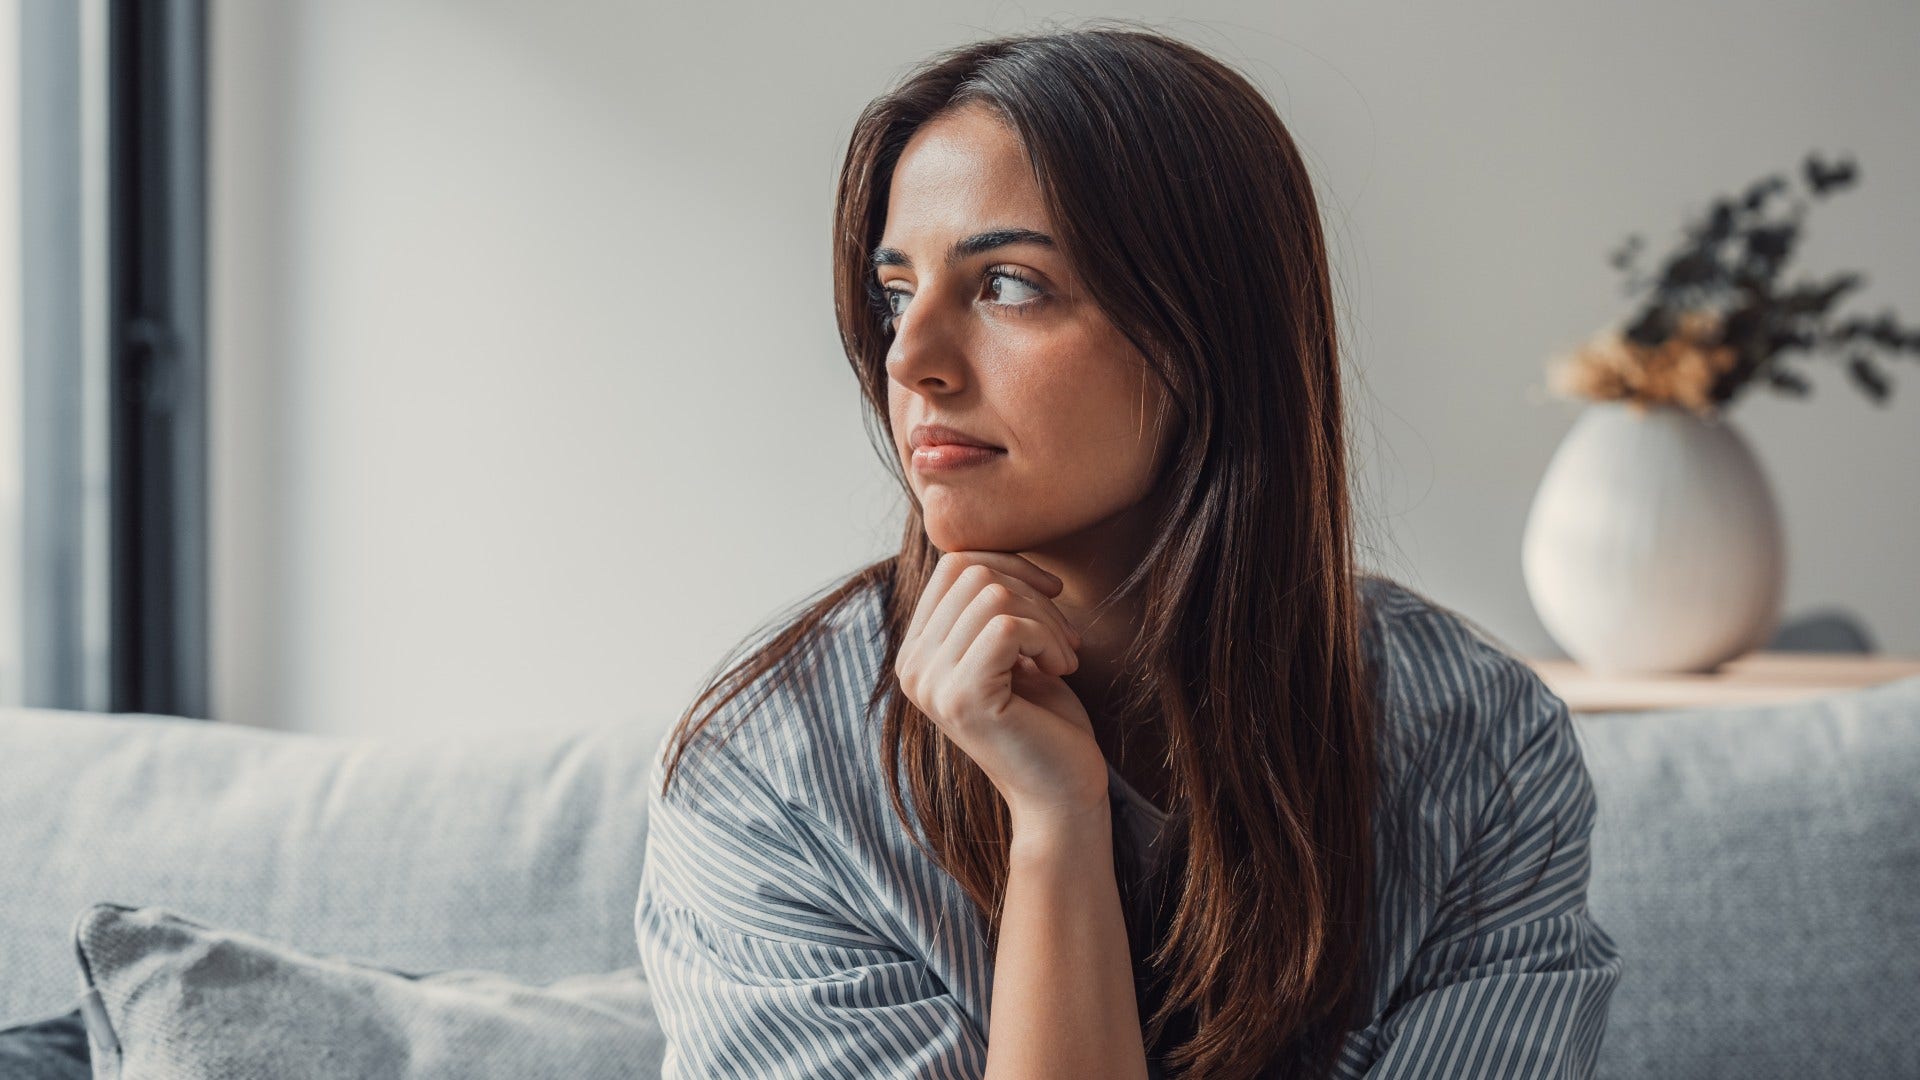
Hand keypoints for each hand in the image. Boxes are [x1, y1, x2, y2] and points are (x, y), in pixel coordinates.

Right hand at [895, 552, 1110, 829]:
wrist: (1062, 794)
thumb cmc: (1047, 721)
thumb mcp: (1012, 650)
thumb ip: (991, 604)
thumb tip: (993, 549)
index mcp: (917, 652)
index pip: (954, 565)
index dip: (1011, 566)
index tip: (1051, 597)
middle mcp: (912, 668)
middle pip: (972, 573)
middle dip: (1033, 594)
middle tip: (1064, 639)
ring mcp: (931, 684)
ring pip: (993, 595)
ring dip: (1046, 621)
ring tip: (1064, 657)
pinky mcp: (963, 698)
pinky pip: (1007, 625)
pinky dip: (1047, 638)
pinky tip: (1061, 670)